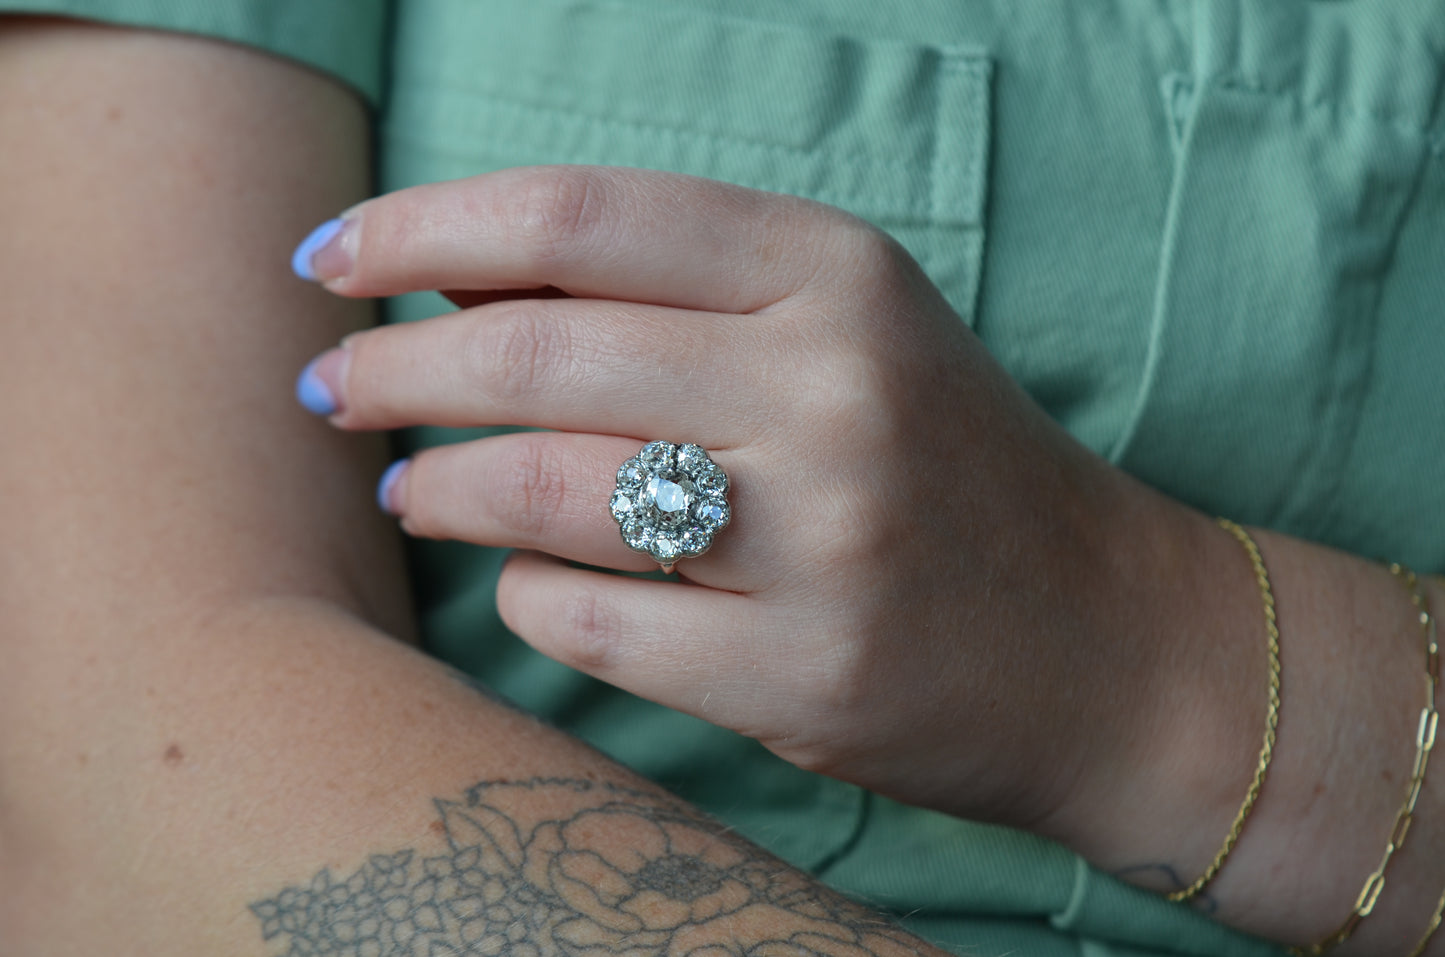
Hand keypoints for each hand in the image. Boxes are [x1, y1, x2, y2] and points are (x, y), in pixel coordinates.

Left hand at [294, 165, 1188, 831]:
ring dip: (436, 487)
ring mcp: (823, 539)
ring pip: (539, 490)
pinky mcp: (802, 674)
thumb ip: (670, 291)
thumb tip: (452, 280)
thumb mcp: (841, 332)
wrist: (1102, 637)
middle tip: (334, 387)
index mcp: (838, 274)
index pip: (580, 214)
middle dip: (392, 368)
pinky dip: (522, 596)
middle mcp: (833, 389)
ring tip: (408, 486)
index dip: (422, 226)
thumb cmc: (940, 466)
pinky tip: (526, 583)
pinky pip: (583, 620)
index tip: (330, 259)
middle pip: (535, 350)